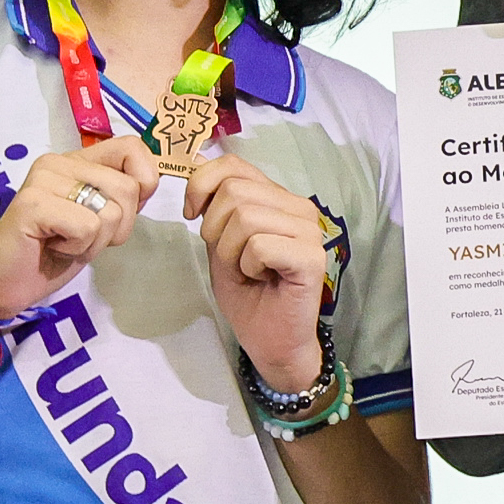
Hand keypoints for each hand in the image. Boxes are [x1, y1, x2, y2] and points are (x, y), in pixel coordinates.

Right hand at [0, 136, 160, 322]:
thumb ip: (120, 196)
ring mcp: (43, 179)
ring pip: (110, 210)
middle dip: (118, 227)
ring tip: (65, 242)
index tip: (120, 213)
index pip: (132, 147)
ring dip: (96, 240)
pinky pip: (88, 227)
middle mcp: (58, 162)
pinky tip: (53, 247)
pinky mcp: (33, 204)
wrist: (4, 283)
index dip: (144, 183)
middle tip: (82, 238)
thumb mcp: (98, 220)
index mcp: (75, 160)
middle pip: (128, 188)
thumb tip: (151, 180)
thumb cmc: (52, 253)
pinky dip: (78, 248)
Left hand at [186, 152, 332, 393]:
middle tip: (230, 258)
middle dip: (215, 229)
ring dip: (231, 252)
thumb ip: (215, 205)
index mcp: (279, 198)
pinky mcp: (311, 257)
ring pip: (244, 217)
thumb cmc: (248, 293)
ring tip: (247, 271)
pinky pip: (259, 246)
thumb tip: (196, 163)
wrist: (270, 340)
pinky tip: (261, 279)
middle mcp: (300, 208)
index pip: (233, 164)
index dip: (201, 184)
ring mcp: (310, 231)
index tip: (191, 214)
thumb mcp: (220, 241)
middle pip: (234, 191)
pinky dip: (248, 266)